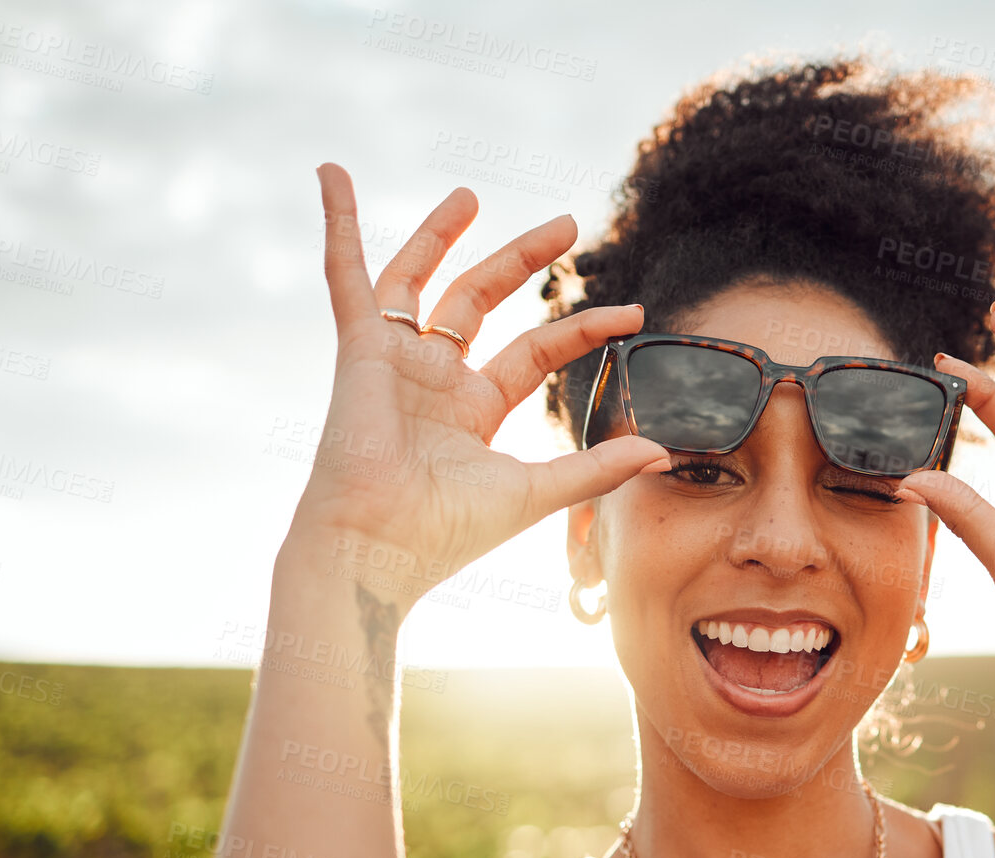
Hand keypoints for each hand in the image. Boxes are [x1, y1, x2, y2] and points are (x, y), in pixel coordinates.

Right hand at [290, 164, 669, 608]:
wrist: (379, 547)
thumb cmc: (448, 532)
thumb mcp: (537, 491)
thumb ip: (597, 468)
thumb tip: (662, 451)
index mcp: (474, 412)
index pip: (535, 350)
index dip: (583, 328)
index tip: (634, 315)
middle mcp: (435, 380)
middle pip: (482, 301)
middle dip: (524, 260)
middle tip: (570, 225)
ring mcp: (395, 360)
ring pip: (419, 280)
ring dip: (440, 234)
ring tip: (469, 193)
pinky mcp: (360, 349)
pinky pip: (346, 275)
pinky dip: (337, 223)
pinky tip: (332, 173)